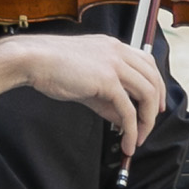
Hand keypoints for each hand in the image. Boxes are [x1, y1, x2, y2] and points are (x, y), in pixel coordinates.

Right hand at [13, 30, 167, 157]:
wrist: (33, 60)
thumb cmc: (52, 68)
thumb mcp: (86, 83)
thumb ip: (106, 99)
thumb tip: (122, 119)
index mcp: (113, 47)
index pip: (147, 63)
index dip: (156, 84)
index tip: (154, 104)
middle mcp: (118, 52)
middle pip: (153, 78)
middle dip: (155, 105)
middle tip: (150, 124)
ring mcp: (115, 64)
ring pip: (146, 94)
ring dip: (147, 121)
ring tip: (137, 138)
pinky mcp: (107, 80)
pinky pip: (128, 110)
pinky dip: (132, 129)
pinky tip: (127, 141)